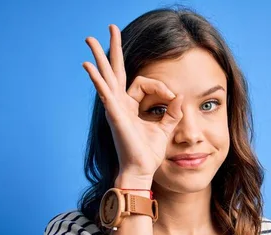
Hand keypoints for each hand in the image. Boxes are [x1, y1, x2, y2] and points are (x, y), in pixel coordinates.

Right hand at [82, 24, 183, 187]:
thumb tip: (181, 96)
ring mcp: (115, 108)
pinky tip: (89, 66)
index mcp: (131, 106)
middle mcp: (120, 104)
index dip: (162, 87)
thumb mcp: (165, 129)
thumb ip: (172, 112)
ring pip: (106, 77)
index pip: (144, 83)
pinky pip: (105, 93)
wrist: (141, 170)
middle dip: (113, 49)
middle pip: (115, 70)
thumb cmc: (148, 154)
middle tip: (110, 27)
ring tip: (90, 40)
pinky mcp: (114, 115)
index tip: (174, 99)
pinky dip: (97, 79)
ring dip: (99, 57)